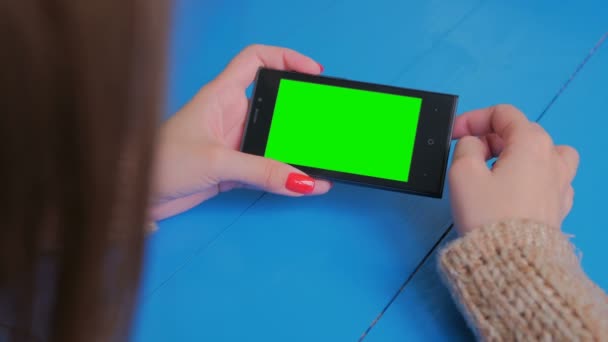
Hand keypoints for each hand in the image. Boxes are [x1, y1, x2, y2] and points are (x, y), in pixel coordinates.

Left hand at [151, 45, 331, 220]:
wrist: (138, 194)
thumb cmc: (160, 163)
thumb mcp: (215, 161)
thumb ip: (261, 170)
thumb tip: (301, 179)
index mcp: (220, 95)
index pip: (256, 59)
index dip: (286, 57)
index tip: (312, 71)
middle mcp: (230, 114)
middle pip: (273, 101)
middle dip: (299, 108)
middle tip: (323, 117)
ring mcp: (233, 141)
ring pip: (273, 137)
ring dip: (295, 147)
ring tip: (320, 154)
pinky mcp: (233, 167)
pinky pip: (267, 167)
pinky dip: (285, 175)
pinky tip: (302, 182)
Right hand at [448, 105, 578, 233]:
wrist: (512, 261)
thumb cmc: (488, 214)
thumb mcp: (462, 172)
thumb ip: (466, 147)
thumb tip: (475, 146)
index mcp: (531, 142)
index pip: (502, 114)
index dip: (472, 118)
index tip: (453, 133)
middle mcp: (552, 158)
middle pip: (520, 132)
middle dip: (489, 138)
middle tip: (466, 156)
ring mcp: (560, 183)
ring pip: (542, 153)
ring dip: (516, 154)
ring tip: (496, 169)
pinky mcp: (558, 206)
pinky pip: (548, 179)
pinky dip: (530, 176)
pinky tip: (513, 189)